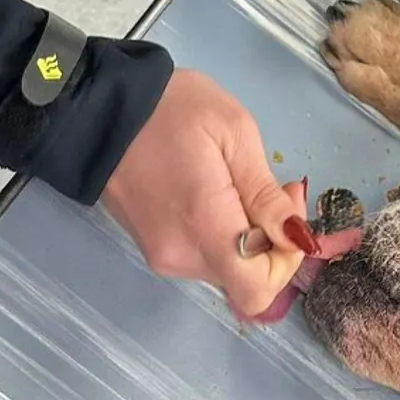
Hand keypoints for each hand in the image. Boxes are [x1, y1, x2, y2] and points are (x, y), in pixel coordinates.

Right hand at [101, 67, 313, 318]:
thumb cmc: (172, 108)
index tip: (289, 211)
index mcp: (204, 227)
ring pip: (226, 267)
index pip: (256, 291)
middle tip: (275, 185)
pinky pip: (202, 254)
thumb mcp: (234, 132)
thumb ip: (265, 194)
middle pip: (245, 279)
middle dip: (273, 241)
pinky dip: (221, 233)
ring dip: (248, 235)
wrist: (100, 108)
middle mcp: (181, 256)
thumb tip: (298, 239)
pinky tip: (215, 190)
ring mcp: (162, 255)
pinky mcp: (152, 246)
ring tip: (239, 180)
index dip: (287, 262)